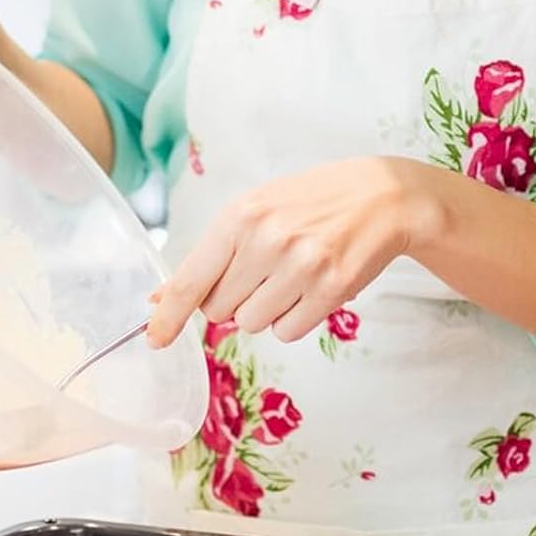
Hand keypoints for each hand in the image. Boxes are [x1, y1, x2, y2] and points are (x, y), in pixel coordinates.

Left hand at [148, 158, 433, 346]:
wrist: (381, 197)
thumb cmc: (312, 203)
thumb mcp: (257, 211)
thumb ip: (212, 255)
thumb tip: (163, 298)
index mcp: (240, 217)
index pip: (192, 279)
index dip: (169, 314)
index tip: (155, 338)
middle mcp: (267, 241)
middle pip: (220, 310)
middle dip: (234, 301)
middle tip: (262, 273)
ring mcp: (301, 267)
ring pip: (253, 324)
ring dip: (266, 311)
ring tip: (291, 278)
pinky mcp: (331, 289)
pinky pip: (288, 331)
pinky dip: (294, 319)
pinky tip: (311, 289)